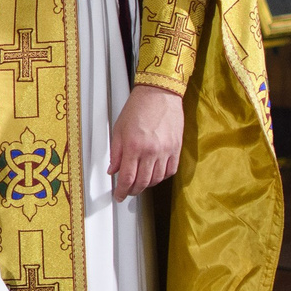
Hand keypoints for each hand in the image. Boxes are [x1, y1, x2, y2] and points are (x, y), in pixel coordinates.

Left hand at [108, 85, 183, 199]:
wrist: (159, 94)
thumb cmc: (138, 107)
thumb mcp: (119, 129)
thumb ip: (116, 153)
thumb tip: (113, 170)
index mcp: (134, 146)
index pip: (127, 178)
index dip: (122, 191)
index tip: (119, 196)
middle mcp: (151, 151)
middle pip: (142, 182)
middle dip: (133, 191)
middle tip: (127, 192)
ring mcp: (166, 151)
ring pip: (157, 179)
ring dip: (147, 185)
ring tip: (140, 183)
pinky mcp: (177, 148)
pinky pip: (171, 170)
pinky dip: (162, 177)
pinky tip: (155, 174)